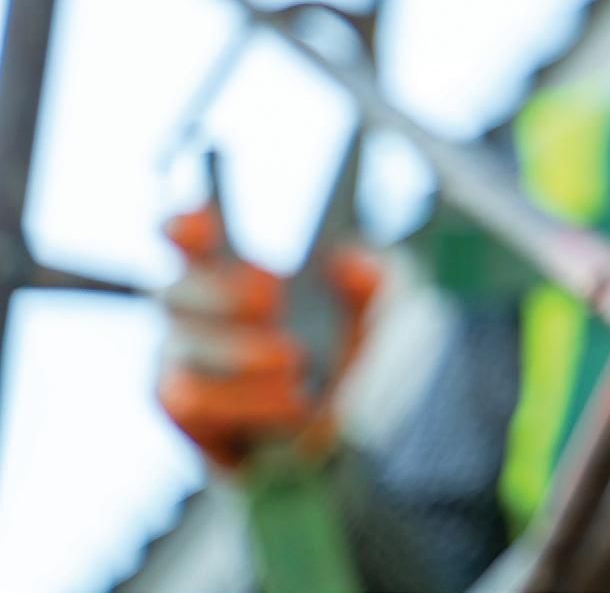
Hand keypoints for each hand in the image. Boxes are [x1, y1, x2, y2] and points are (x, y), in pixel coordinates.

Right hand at [156, 202, 381, 469]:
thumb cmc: (353, 360)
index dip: (185, 224)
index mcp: (234, 274)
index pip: (187, 238)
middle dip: (222, 288)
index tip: (206, 216)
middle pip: (171, 289)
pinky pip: (189, 408)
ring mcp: (181, 369)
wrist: (352, 445)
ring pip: (182, 354)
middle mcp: (196, 317)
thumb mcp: (385, 315)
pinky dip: (244, 401)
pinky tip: (292, 403)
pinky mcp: (186, 422)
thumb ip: (377, 280)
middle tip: (276, 295)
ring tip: (296, 361)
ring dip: (241, 355)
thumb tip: (347, 260)